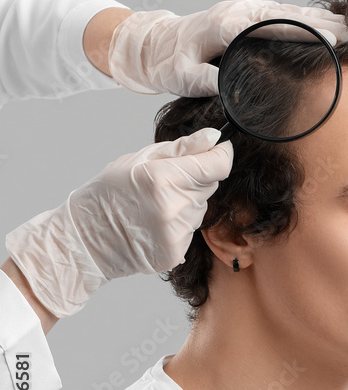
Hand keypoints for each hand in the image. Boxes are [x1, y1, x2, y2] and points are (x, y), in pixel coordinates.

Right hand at [5, 128, 232, 316]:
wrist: (84, 239)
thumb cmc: (107, 193)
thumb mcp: (139, 159)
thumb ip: (182, 148)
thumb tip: (214, 137)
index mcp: (163, 178)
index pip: (218, 165)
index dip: (222, 154)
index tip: (218, 148)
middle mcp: (173, 207)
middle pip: (211, 185)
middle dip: (196, 178)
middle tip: (166, 181)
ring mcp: (176, 233)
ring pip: (202, 208)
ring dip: (187, 202)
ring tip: (155, 205)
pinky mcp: (176, 252)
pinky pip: (192, 230)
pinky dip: (180, 224)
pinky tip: (155, 223)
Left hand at [107, 0, 347, 96]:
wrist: (153, 44)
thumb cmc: (168, 62)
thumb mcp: (183, 77)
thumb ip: (206, 81)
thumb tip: (231, 90)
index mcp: (226, 25)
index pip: (272, 26)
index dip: (303, 32)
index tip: (330, 38)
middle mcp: (238, 12)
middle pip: (286, 14)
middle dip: (320, 22)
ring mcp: (243, 10)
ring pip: (286, 11)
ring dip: (317, 18)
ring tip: (347, 26)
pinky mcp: (245, 14)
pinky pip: (279, 13)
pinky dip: (303, 17)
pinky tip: (323, 23)